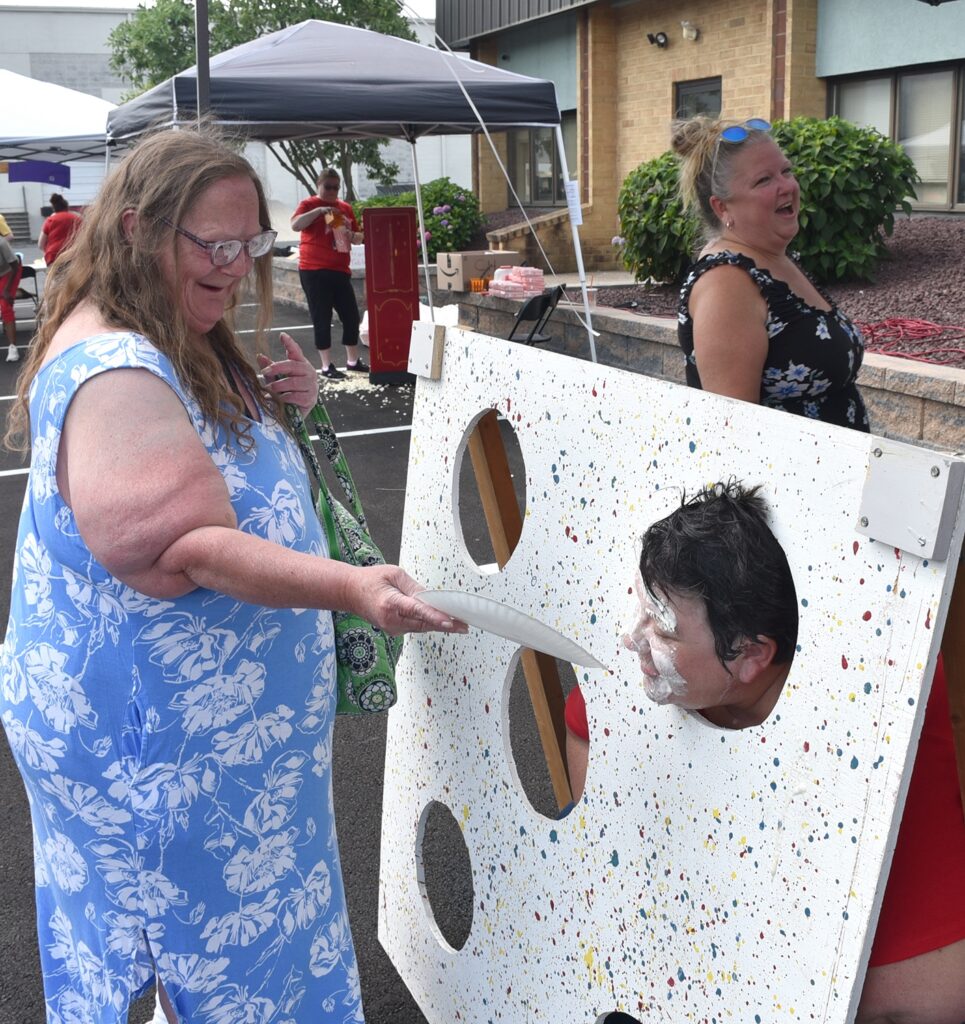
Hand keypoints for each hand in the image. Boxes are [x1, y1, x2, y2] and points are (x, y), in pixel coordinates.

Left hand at [257, 332, 317, 412]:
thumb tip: (260, 356)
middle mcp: (309, 373)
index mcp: (301, 365)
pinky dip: (282, 398)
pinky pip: (294, 396)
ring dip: (278, 386)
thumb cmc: (288, 391)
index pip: (296, 351)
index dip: (290, 343)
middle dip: (277, 368)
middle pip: (292, 366)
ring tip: (268, 389)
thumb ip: (271, 368)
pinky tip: (276, 399)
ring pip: (292, 382)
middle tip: (264, 371)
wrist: (298, 412)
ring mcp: (311, 386)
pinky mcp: (310, 399)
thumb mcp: (278, 378)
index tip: (282, 335)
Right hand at [350, 565, 468, 636]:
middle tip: (465, 625)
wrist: (350, 592)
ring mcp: (392, 628)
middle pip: (423, 623)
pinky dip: (428, 623)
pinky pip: (415, 627)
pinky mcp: (394, 630)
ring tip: (459, 624)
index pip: (418, 611)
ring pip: (421, 627)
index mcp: (390, 603)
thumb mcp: (394, 574)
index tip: (450, 622)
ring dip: (439, 625)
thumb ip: (414, 587)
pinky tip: (441, 622)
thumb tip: (431, 597)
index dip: (435, 617)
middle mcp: (391, 620)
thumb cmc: (370, 580)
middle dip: (445, 624)